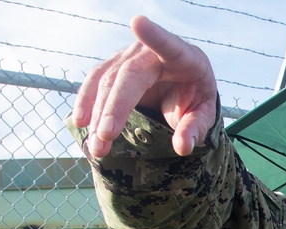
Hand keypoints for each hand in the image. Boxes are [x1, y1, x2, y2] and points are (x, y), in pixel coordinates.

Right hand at [71, 15, 217, 158]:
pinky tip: (81, 123)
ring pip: (106, 79)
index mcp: (183, 57)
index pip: (168, 45)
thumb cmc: (196, 96)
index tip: (138, 23)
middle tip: (105, 136)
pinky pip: (95, 82)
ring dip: (96, 112)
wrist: (183, 83)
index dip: (154, 35)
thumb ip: (194, 129)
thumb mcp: (203, 114)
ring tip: (96, 145)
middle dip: (114, 106)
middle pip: (128, 74)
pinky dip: (87, 103)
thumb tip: (182, 147)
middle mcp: (151, 52)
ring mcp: (128, 56)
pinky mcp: (113, 66)